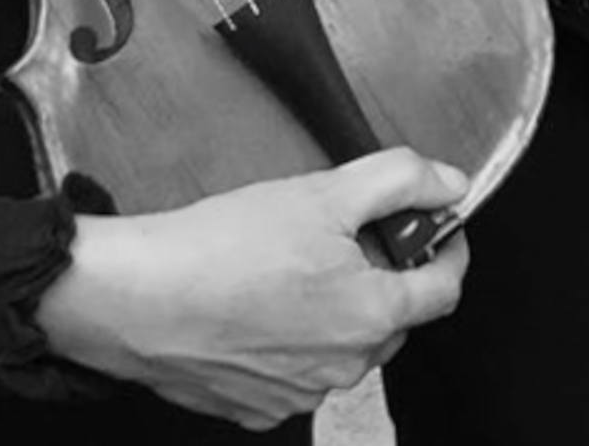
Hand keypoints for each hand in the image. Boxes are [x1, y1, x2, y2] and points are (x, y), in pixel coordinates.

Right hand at [35, 148, 471, 430]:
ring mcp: (299, 396)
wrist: (139, 297)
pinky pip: (293, 370)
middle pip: (392, 317)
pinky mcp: (255, 408)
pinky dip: (288, 338)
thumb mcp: (324, 190)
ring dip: (332, 308)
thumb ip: (398, 180)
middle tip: (341, 233)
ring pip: (341, 345)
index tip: (434, 225)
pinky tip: (254, 302)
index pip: (445, 289)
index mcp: (371, 315)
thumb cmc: (224, 247)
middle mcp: (344, 368)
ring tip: (286, 264)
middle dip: (380, 274)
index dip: (447, 247)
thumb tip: (449, 183)